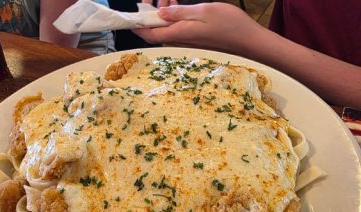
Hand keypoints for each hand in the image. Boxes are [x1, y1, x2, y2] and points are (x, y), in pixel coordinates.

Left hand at [134, 2, 265, 53]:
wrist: (249, 41)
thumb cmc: (229, 25)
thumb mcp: (203, 11)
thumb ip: (180, 12)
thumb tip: (160, 13)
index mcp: (178, 34)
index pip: (148, 34)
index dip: (136, 25)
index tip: (129, 15)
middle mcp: (179, 40)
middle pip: (154, 30)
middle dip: (148, 13)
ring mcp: (186, 40)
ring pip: (165, 27)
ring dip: (161, 12)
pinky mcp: (193, 38)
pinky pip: (176, 27)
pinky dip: (172, 15)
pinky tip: (175, 4)